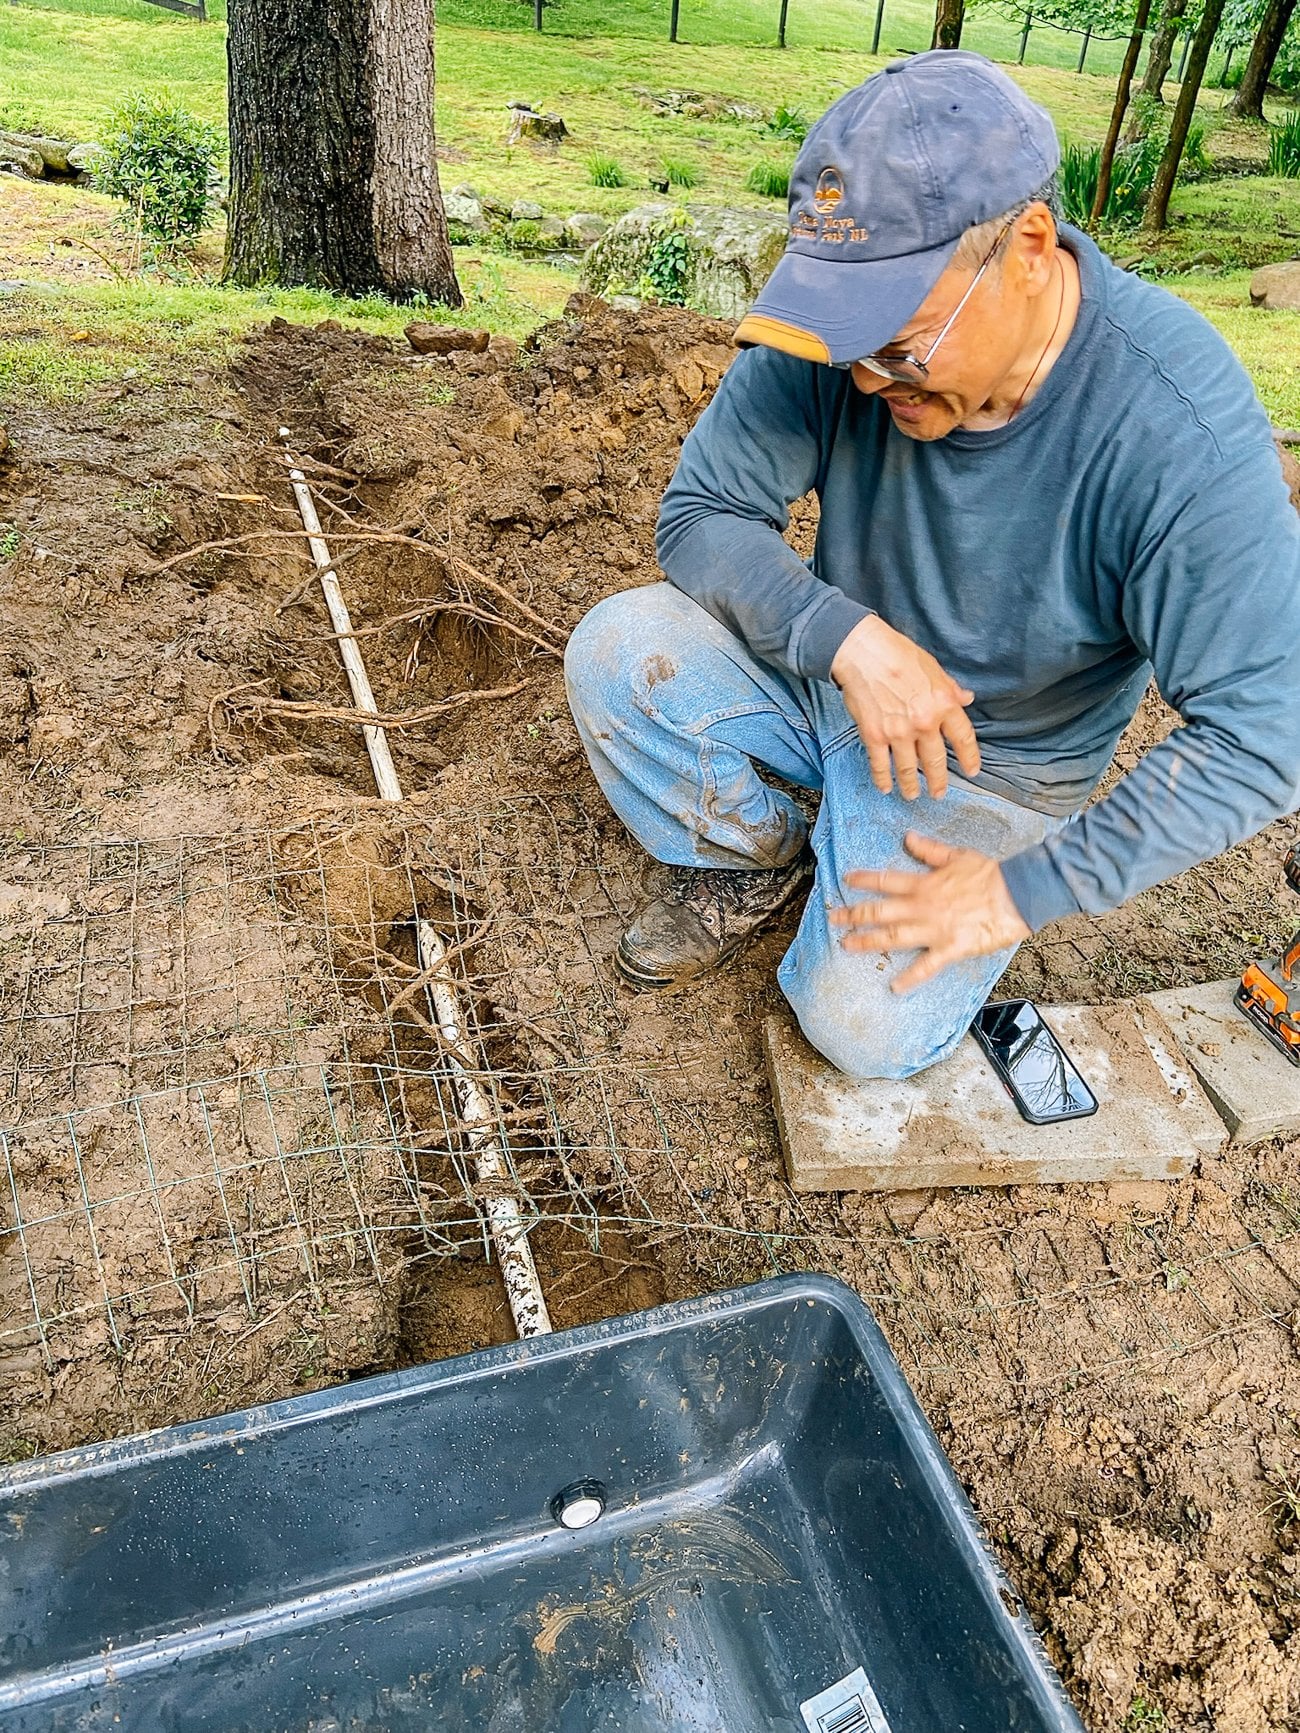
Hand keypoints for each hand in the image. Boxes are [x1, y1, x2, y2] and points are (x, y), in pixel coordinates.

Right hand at [830, 614, 979, 799]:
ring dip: (911, 786)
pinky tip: (885, 787)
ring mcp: (899, 732)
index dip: (969, 758)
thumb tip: (966, 698)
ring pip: (909, 769)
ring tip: (912, 795)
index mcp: (944, 704)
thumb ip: (950, 688)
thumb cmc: (898, 653)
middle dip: (939, 781)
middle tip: (939, 793)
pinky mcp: (875, 735)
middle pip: (936, 760)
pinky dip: (882, 779)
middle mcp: (924, 722)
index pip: (963, 738)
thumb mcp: (933, 668)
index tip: (972, 771)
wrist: (864, 652)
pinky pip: (880, 765)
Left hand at [830, 833, 1030, 993]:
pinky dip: (911, 978)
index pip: (886, 880)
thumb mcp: (957, 855)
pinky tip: (894, 987)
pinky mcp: (951, 948)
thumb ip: (929, 849)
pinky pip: (927, 966)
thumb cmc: (990, 874)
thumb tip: (908, 837)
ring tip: (847, 945)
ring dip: (869, 941)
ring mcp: (934, 929)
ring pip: (894, 936)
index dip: (864, 880)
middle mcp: (923, 906)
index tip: (845, 880)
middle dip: (854, 915)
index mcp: (924, 884)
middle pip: (880, 911)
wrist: (1018, 892)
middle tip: (833, 919)